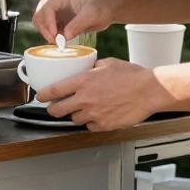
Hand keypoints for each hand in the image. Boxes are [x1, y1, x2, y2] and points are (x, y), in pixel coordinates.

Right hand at [33, 0, 121, 42]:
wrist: (108, 8)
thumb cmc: (102, 6)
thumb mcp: (92, 14)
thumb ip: (78, 24)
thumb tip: (64, 36)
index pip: (46, 7)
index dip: (48, 22)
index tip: (55, 35)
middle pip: (39, 15)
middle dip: (46, 30)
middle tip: (57, 42)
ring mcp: (55, 9)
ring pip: (41, 23)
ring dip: (47, 34)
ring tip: (61, 42)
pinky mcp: (58, 19)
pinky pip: (48, 29)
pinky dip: (52, 36)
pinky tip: (62, 41)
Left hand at [36, 58, 167, 130]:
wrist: (150, 91)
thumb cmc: (133, 76)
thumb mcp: (108, 63)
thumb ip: (92, 68)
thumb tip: (87, 68)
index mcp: (84, 81)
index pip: (54, 90)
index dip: (43, 94)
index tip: (40, 96)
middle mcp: (85, 99)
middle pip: (58, 110)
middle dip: (53, 109)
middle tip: (54, 108)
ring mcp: (94, 114)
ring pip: (74, 120)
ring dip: (75, 115)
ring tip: (84, 109)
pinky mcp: (104, 125)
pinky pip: (90, 127)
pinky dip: (92, 122)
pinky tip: (99, 115)